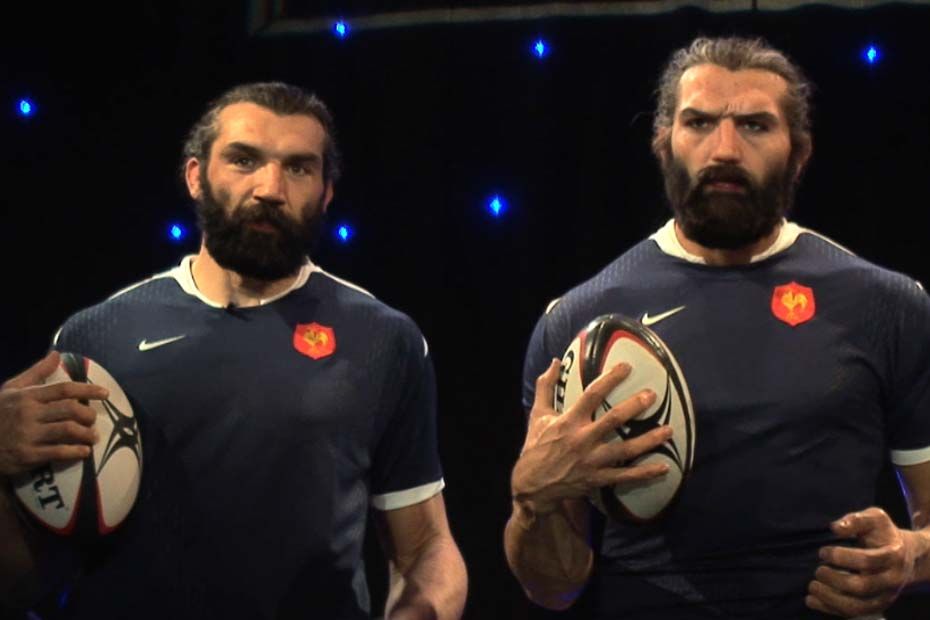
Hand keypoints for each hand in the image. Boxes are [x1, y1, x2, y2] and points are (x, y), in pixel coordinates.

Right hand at [0, 351, 106, 477]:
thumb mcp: (12, 389)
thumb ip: (37, 372)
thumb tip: (57, 353)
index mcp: (27, 396)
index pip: (64, 389)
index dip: (88, 390)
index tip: (105, 393)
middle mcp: (29, 414)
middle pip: (70, 410)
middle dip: (88, 415)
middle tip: (93, 419)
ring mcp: (28, 435)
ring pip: (68, 430)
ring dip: (86, 434)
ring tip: (93, 437)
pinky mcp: (28, 455)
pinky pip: (59, 452)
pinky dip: (76, 452)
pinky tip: (84, 452)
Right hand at [511, 358, 671, 515]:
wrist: (531, 486)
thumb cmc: (536, 446)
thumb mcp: (537, 415)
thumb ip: (546, 387)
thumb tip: (556, 361)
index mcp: (568, 421)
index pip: (591, 395)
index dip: (610, 379)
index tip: (626, 367)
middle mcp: (582, 440)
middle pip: (613, 420)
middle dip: (635, 406)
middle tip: (652, 395)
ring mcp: (592, 461)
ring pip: (625, 449)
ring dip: (649, 440)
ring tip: (669, 430)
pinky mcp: (598, 479)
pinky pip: (626, 476)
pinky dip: (646, 473)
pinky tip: (665, 467)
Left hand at [806, 507, 918, 616]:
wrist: (904, 556)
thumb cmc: (882, 534)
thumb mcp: (874, 518)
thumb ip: (856, 520)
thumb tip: (835, 528)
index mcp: (892, 556)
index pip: (867, 561)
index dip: (841, 557)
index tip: (822, 551)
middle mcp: (891, 580)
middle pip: (861, 587)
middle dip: (834, 579)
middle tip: (818, 570)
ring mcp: (884, 596)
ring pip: (857, 606)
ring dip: (830, 598)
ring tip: (812, 586)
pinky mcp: (875, 607)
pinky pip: (853, 614)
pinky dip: (829, 609)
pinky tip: (812, 600)